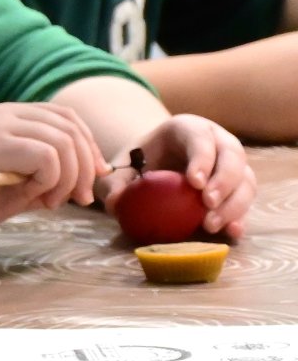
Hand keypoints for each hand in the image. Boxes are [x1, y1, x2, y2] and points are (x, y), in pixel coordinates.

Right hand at [0, 102, 105, 233]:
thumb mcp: (19, 181)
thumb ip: (51, 170)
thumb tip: (96, 170)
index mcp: (8, 115)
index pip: (67, 117)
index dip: (89, 147)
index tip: (93, 178)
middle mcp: (3, 113)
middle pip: (71, 128)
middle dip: (85, 168)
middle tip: (79, 199)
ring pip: (63, 143)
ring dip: (68, 179)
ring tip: (51, 202)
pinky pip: (47, 157)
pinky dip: (51, 181)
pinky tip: (35, 197)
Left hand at [104, 114, 253, 237]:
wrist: (152, 168)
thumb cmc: (135, 164)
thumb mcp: (118, 171)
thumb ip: (114, 184)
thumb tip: (117, 203)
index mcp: (186, 128)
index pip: (200, 137)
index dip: (202, 158)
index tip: (194, 183)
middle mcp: (216, 141)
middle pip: (232, 156)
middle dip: (224, 180)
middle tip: (208, 204)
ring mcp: (231, 163)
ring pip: (245, 179)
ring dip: (234, 203)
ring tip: (211, 224)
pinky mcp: (238, 186)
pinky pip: (246, 200)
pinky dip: (241, 216)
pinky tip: (232, 232)